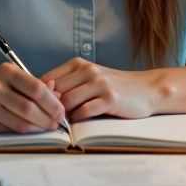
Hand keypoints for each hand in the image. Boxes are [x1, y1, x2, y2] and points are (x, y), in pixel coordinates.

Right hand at [0, 63, 66, 133]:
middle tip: (57, 124)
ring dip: (38, 128)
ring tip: (47, 128)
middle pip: (29, 107)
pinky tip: (32, 131)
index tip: (62, 112)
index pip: (36, 88)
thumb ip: (37, 86)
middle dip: (47, 118)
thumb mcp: (16, 78)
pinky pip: (10, 130)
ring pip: (20, 122)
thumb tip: (59, 96)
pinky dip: (25, 132)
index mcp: (8, 71)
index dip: (52, 102)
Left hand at [41, 58, 159, 121]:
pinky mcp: (111, 99)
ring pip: (67, 102)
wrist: (146, 89)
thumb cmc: (114, 86)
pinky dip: (78, 119)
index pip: (46, 79)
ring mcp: (100, 84)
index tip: (39, 108)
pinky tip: (80, 121)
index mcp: (78, 64)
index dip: (39, 96)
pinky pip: (84, 111)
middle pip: (54, 92)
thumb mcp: (89, 78)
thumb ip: (67, 84)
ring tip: (64, 122)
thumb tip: (39, 98)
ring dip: (62, 115)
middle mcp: (88, 71)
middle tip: (49, 120)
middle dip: (49, 108)